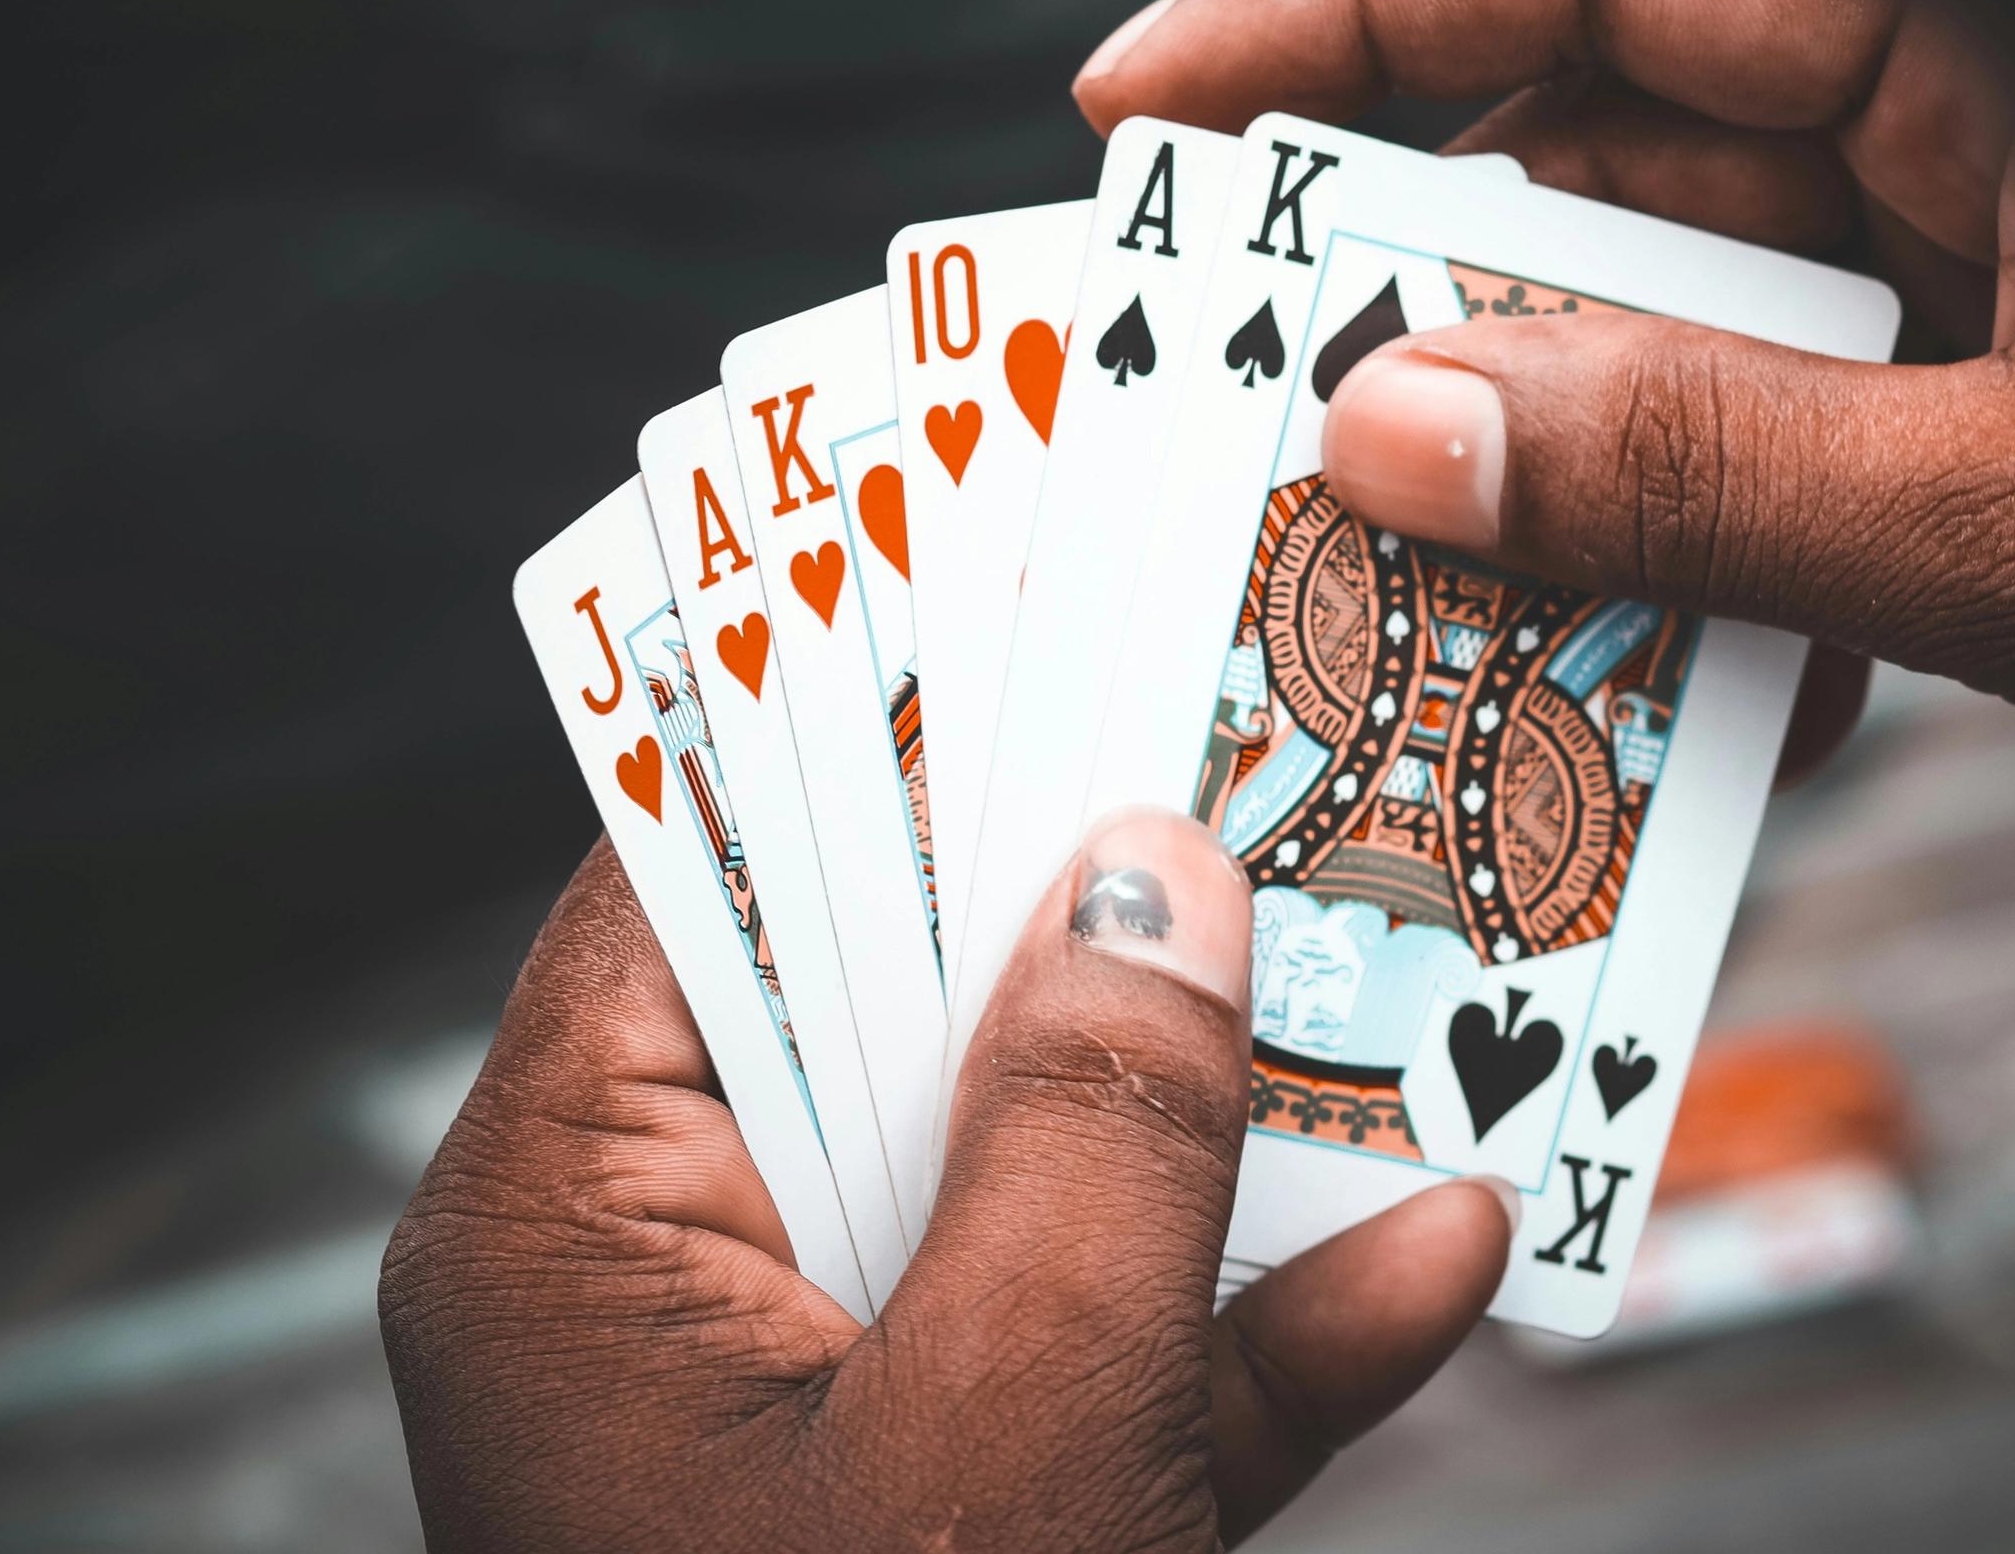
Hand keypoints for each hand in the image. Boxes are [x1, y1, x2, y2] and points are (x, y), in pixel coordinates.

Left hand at [381, 812, 1515, 1552]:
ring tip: (1406, 938)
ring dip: (1229, 1110)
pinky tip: (1443, 1252)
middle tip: (1267, 715)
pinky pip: (1104, 1393)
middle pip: (887, 1016)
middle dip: (1100, 896)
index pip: (687, 871)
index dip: (859, 707)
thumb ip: (1084, 1137)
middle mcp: (671, 1307)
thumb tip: (1147, 874)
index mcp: (571, 1236)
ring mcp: (817, 1441)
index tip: (1031, 560)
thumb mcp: (1003, 1441)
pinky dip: (1260, 1336)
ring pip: (1028, 1197)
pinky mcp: (956, 1548)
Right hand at [1073, 0, 2014, 801]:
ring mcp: (2005, 257)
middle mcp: (1984, 113)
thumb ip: (1714, 467)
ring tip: (1443, 627)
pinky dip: (1721, 560)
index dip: (1341, 11)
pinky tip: (1702, 700)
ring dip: (1567, 475)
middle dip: (1432, 303)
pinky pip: (1799, 434)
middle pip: (1614, 143)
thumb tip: (1407, 421)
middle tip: (1253, 453)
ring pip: (1691, 313)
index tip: (1140, 109)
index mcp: (2002, 39)